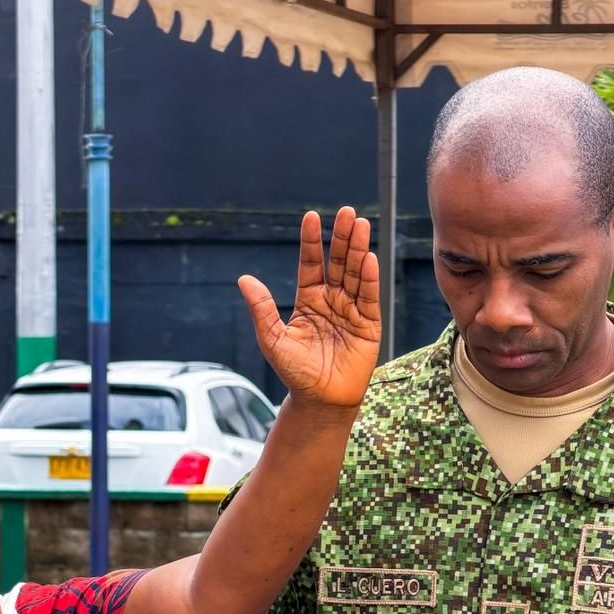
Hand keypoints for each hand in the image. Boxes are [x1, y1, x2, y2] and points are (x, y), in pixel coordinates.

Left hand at [241, 208, 381, 410]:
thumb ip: (262, 309)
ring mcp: (352, 311)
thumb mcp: (272, 339)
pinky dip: (369, 278)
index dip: (311, 241)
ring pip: (355, 274)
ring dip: (358, 249)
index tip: (312, 217)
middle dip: (342, 237)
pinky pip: (369, 297)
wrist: (320, 401)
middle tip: (347, 212)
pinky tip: (368, 258)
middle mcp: (332, 301)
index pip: (311, 263)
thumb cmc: (295, 373)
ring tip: (361, 224)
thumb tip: (244, 279)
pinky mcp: (369, 325)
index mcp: (308, 300)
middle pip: (338, 262)